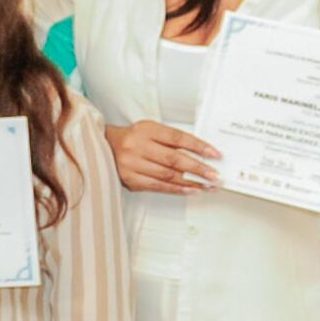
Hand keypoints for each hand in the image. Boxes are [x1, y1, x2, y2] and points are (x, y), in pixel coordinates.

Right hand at [106, 120, 220, 195]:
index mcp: (145, 130)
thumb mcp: (151, 131)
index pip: (177, 138)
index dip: (199, 146)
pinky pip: (158, 186)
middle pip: (174, 159)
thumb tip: (201, 155)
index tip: (215, 155)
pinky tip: (191, 190)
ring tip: (208, 186)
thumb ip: (172, 140)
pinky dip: (177, 189)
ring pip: (167, 175)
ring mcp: (131, 164)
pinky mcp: (129, 179)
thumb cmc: (132, 139)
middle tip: (215, 176)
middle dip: (199, 169)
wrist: (103, 146)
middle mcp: (136, 146)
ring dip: (192, 182)